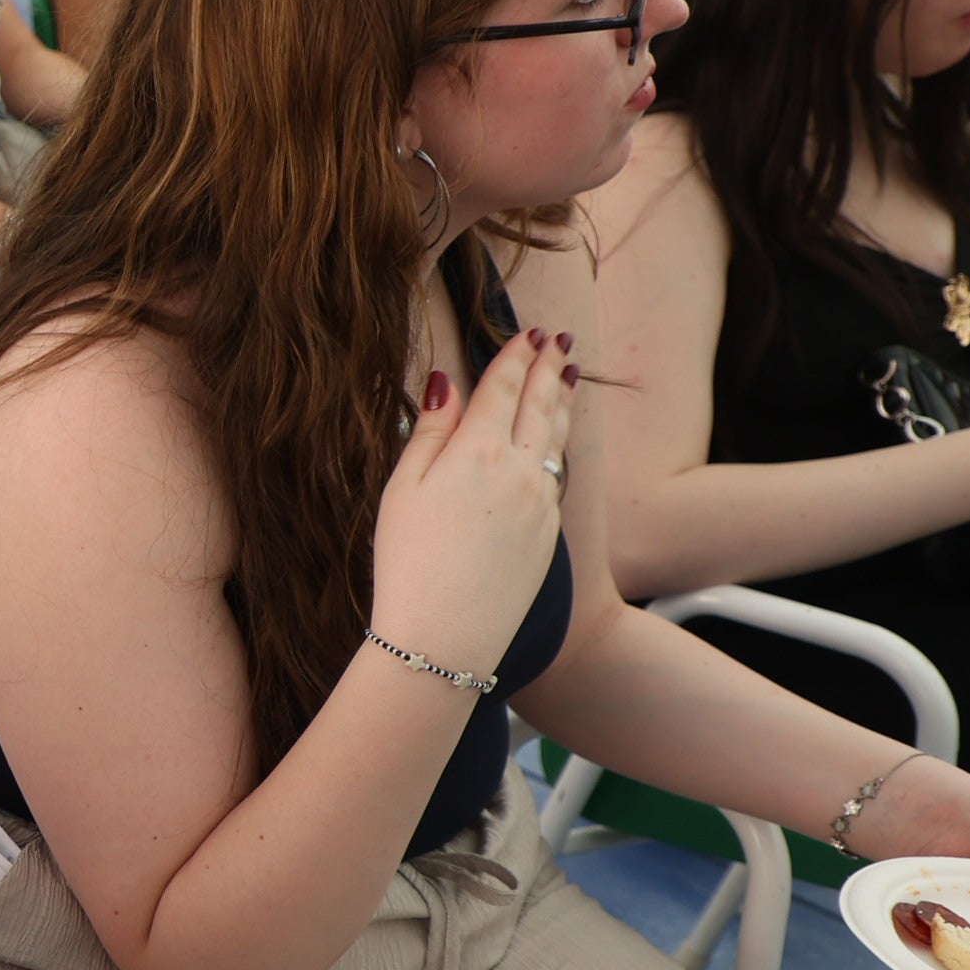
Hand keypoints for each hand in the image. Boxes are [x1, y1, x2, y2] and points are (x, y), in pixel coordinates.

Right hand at [370, 327, 573, 676]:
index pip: (500, 389)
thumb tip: (445, 382)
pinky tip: (554, 439)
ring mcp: (540, 503)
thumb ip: (429, 431)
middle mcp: (518, 471)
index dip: (513, 357)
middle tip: (555, 340)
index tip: (526, 334)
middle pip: (538, 406)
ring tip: (566, 374)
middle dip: (546, 368)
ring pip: (555, 438)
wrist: (445, 636)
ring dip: (560, 400)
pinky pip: (556, 473)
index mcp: (476, 452)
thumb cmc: (408, 563)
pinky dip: (558, 443)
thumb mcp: (402, 489)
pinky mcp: (548, 533)